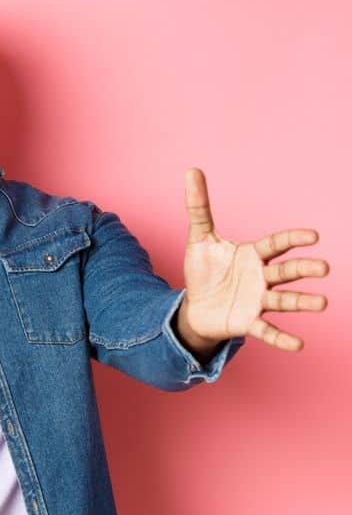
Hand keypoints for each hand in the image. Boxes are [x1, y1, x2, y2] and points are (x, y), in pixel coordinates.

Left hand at [179, 168, 330, 351]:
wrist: (194, 306)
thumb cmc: (204, 271)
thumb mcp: (199, 238)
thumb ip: (198, 207)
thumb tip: (191, 170)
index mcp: (253, 255)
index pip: (276, 244)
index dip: (293, 239)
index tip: (312, 236)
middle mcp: (262, 277)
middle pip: (286, 271)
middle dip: (304, 269)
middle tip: (324, 268)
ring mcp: (258, 301)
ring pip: (284, 300)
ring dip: (302, 302)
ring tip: (322, 303)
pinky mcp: (249, 323)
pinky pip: (268, 332)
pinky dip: (282, 339)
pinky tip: (298, 345)